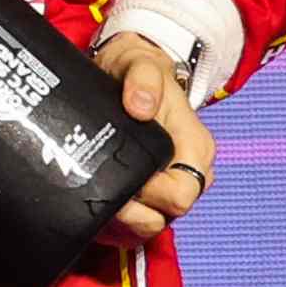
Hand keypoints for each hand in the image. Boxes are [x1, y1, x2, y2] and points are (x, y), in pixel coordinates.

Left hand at [95, 29, 218, 241]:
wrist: (127, 71)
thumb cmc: (137, 70)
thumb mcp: (141, 64)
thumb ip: (144, 80)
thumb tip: (140, 106)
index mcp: (194, 150)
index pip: (181, 195)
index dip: (152, 195)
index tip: (121, 177)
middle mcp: (186, 173)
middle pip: (166, 215)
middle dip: (132, 211)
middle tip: (97, 191)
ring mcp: (166, 185)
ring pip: (150, 222)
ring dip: (120, 219)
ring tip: (91, 200)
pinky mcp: (148, 191)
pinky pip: (134, 220)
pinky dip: (114, 221)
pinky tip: (91, 209)